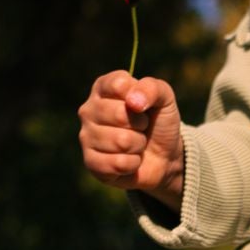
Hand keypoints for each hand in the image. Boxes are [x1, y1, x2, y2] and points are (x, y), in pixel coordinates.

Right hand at [78, 71, 182, 197]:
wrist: (164, 157)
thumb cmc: (159, 123)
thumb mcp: (164, 98)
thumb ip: (151, 88)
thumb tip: (133, 102)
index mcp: (102, 88)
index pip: (118, 85)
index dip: (138, 98)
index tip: (142, 106)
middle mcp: (89, 110)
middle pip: (119, 114)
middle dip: (140, 125)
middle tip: (141, 128)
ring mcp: (86, 136)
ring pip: (121, 141)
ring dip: (137, 145)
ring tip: (136, 144)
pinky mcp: (90, 162)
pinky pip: (117, 163)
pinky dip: (132, 164)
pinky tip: (130, 161)